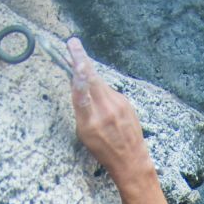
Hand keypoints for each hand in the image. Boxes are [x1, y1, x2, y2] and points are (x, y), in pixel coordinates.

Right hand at [67, 38, 151, 185]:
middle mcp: (106, 112)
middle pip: (92, 80)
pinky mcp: (127, 103)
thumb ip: (82, 108)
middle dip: (81, 59)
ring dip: (89, 72)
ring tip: (77, 55)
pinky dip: (101, 88)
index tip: (76, 62)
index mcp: (91, 122)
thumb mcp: (85, 134)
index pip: (82, 94)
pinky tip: (99, 93)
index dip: (78, 77)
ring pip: (100, 83)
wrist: (131, 160)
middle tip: (72, 42)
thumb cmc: (104, 150)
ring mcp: (119, 106)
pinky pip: (109, 90)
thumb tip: (77, 84)